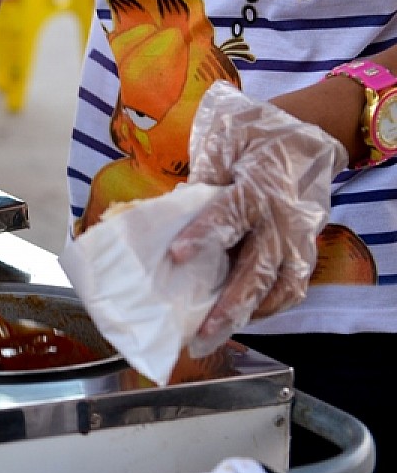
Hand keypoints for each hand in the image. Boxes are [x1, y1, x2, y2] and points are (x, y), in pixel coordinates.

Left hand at [168, 81, 346, 355]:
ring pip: (278, 285)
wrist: (306, 135)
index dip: (204, 235)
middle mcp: (281, 218)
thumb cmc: (254, 137)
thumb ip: (202, 176)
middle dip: (229, 302)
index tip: (176, 256)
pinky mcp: (305, 248)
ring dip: (246, 314)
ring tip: (212, 337)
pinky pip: (292, 286)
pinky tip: (241, 320)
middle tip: (200, 330)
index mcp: (257, 186)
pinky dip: (269, 307)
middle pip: (258, 267)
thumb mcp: (224, 140)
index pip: (230, 214)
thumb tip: (167, 210)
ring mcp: (297, 237)